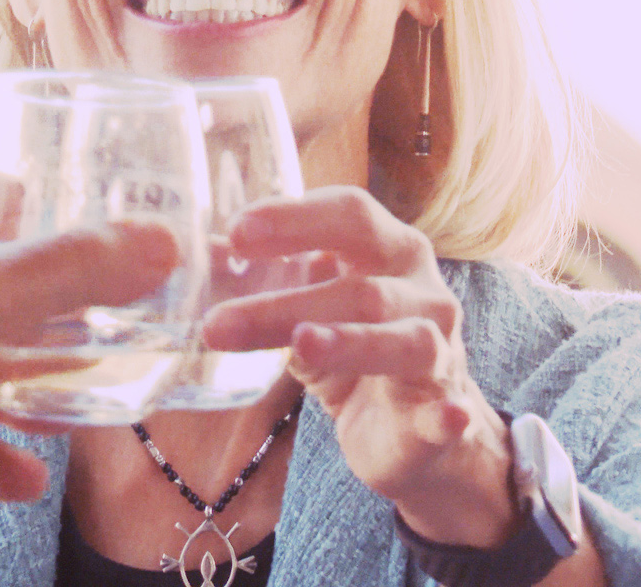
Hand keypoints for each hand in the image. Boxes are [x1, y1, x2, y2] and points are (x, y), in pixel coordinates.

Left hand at [201, 186, 517, 546]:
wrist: (413, 427)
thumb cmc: (353, 348)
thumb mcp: (306, 307)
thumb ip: (259, 280)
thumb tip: (190, 252)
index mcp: (388, 249)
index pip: (349, 214)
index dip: (296, 218)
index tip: (236, 233)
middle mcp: (421, 291)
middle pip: (359, 285)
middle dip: (286, 302)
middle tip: (217, 323)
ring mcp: (439, 351)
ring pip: (400, 341)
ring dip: (350, 342)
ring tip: (301, 345)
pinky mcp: (443, 412)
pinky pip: (450, 412)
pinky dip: (448, 414)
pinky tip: (445, 415)